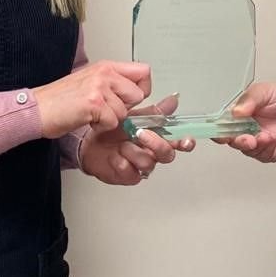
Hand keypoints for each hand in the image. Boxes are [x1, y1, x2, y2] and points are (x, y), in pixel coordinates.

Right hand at [34, 61, 149, 138]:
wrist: (37, 109)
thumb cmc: (60, 100)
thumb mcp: (90, 82)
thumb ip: (113, 83)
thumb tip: (136, 92)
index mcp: (106, 66)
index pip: (144, 71)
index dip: (142, 88)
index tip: (129, 98)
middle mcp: (104, 73)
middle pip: (138, 94)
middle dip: (125, 108)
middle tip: (105, 110)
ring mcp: (99, 86)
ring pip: (124, 111)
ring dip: (110, 119)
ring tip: (91, 114)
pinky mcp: (94, 103)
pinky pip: (112, 122)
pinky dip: (100, 127)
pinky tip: (86, 120)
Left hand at [80, 95, 194, 184]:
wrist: (90, 142)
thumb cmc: (112, 131)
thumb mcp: (134, 116)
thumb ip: (155, 112)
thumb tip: (173, 100)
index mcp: (157, 137)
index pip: (179, 141)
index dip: (185, 142)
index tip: (185, 139)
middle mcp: (152, 152)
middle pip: (167, 154)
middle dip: (156, 143)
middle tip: (141, 133)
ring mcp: (142, 166)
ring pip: (148, 162)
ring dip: (133, 151)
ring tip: (121, 144)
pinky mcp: (129, 176)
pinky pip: (131, 172)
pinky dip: (121, 162)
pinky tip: (114, 156)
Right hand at [219, 81, 275, 162]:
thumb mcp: (265, 91)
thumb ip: (250, 99)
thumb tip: (235, 111)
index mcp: (238, 114)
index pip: (221, 125)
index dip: (217, 130)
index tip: (219, 132)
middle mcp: (245, 129)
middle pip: (231, 140)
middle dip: (236, 141)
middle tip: (245, 138)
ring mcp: (257, 141)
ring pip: (246, 150)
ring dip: (253, 145)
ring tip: (264, 136)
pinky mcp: (270, 151)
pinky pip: (263, 155)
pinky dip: (266, 149)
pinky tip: (272, 139)